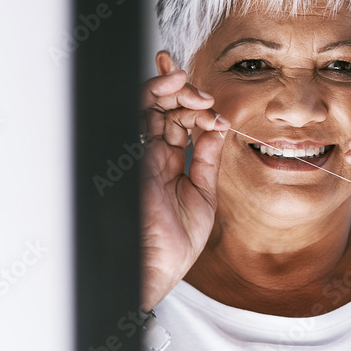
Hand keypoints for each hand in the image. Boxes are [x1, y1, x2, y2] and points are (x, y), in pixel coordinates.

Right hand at [140, 69, 229, 309]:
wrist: (158, 263)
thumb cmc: (176, 240)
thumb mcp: (203, 194)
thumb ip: (207, 160)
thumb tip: (218, 129)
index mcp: (167, 163)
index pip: (177, 122)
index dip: (196, 108)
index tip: (218, 115)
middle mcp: (151, 154)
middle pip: (163, 107)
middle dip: (183, 91)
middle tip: (204, 96)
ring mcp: (141, 151)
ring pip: (149, 103)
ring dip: (173, 88)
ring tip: (192, 86)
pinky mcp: (133, 152)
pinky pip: (140, 113)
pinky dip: (157, 94)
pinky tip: (179, 88)